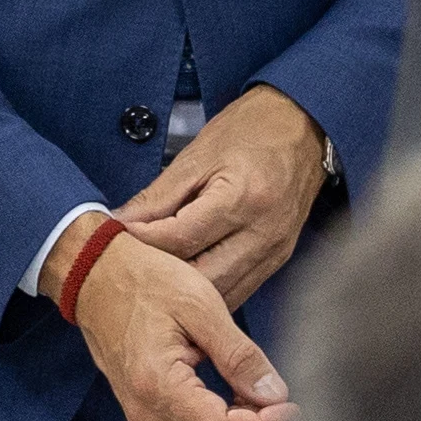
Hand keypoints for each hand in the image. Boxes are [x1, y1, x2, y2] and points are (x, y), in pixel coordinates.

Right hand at [46, 209, 293, 420]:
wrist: (94, 275)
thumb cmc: (145, 280)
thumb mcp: (200, 304)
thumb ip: (239, 354)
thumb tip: (276, 395)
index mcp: (159, 385)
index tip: (290, 403)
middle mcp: (145, 412)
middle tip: (272, 392)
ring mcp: (141, 416)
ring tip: (251, 387)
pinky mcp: (143, 412)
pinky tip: (230, 391)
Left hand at [113, 86, 330, 306]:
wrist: (303, 127)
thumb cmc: (252, 131)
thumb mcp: (197, 154)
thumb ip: (158, 195)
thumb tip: (121, 221)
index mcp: (242, 198)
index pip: (181, 238)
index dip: (144, 241)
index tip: (118, 237)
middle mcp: (263, 232)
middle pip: (201, 276)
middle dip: (162, 274)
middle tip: (131, 264)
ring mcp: (274, 250)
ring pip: (220, 293)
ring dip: (185, 291)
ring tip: (155, 277)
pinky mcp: (278, 260)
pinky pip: (239, 290)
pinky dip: (209, 291)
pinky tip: (187, 282)